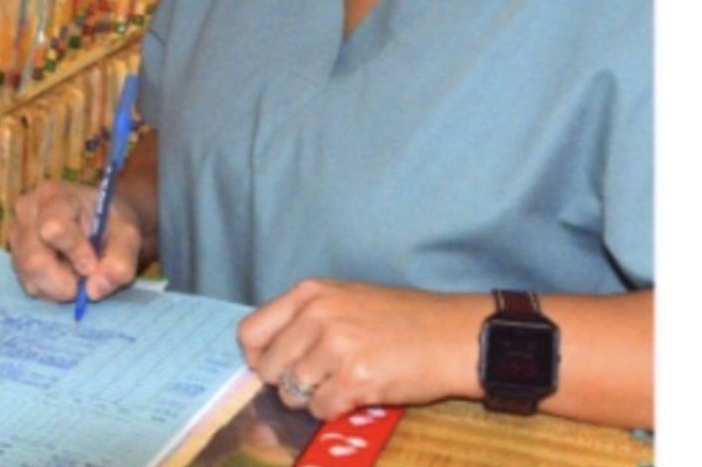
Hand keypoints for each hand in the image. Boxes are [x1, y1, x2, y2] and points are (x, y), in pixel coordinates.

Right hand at [9, 179, 143, 303]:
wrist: (102, 225)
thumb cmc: (113, 224)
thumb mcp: (128, 236)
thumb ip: (120, 261)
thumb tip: (94, 291)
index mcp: (54, 196)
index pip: (53, 228)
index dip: (74, 251)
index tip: (93, 264)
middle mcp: (26, 213)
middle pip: (35, 260)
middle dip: (65, 281)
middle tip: (87, 279)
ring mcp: (16, 236)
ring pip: (30, 279)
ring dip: (60, 287)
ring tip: (78, 272)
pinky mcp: (15, 259)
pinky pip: (30, 286)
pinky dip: (52, 290)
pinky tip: (65, 275)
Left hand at [238, 279, 484, 418]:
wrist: (450, 334)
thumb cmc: (401, 318)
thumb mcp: (346, 298)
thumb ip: (305, 318)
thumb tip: (264, 354)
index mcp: (310, 292)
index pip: (250, 332)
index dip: (258, 357)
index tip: (276, 366)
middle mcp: (317, 315)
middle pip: (267, 368)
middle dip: (288, 381)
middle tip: (319, 378)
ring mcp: (334, 346)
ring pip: (291, 393)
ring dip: (314, 396)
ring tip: (343, 382)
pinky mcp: (353, 379)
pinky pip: (321, 410)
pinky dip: (336, 409)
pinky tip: (359, 392)